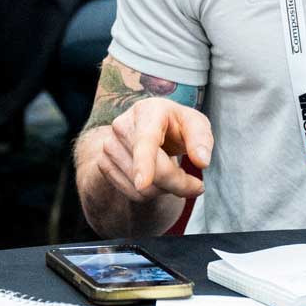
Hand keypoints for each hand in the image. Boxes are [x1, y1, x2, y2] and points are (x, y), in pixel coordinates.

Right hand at [89, 98, 212, 203]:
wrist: (147, 128)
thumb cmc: (175, 125)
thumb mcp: (195, 124)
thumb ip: (201, 139)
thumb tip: (202, 161)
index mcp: (147, 111)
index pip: (145, 141)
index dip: (144, 163)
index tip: (143, 183)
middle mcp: (122, 126)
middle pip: (151, 172)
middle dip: (177, 184)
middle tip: (196, 185)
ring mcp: (109, 146)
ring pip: (141, 188)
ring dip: (164, 189)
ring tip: (170, 171)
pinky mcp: (103, 164)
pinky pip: (131, 193)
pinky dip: (149, 193)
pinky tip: (154, 177)